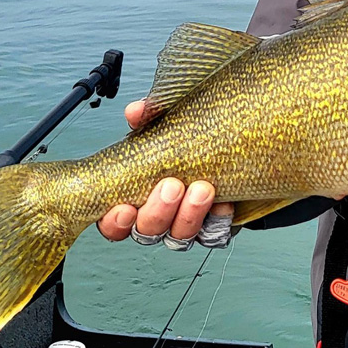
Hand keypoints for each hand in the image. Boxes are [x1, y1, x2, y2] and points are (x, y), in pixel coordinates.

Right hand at [96, 99, 235, 249]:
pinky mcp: (214, 227)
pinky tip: (223, 203)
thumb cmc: (188, 141)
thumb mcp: (166, 125)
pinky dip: (217, 219)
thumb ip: (149, 118)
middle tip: (172, 185)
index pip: (115, 223)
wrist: (232, 149)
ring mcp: (185, 225)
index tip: (124, 208)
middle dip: (158, 211)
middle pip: (147, 231)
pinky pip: (214, 233)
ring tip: (202, 188)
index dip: (115, 222)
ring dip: (189, 215)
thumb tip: (136, 111)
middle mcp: (158, 218)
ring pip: (179, 236)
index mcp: (135, 199)